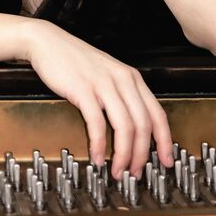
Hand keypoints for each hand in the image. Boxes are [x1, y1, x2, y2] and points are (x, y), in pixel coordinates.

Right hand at [24, 20, 173, 179]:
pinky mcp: (83, 89)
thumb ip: (122, 95)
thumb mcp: (108, 73)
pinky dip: (99, 145)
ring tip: (118, 171)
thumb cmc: (76, 61)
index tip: (167, 160)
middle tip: (135, 173)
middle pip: (143, 125)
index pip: (157, 114)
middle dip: (141, 155)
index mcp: (131, 78)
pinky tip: (97, 157)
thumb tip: (133, 128)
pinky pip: (97, 123)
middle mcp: (122, 80)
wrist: (48, 42)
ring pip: (125, 127)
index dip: (165, 141)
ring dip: (123, 155)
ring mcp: (104, 84)